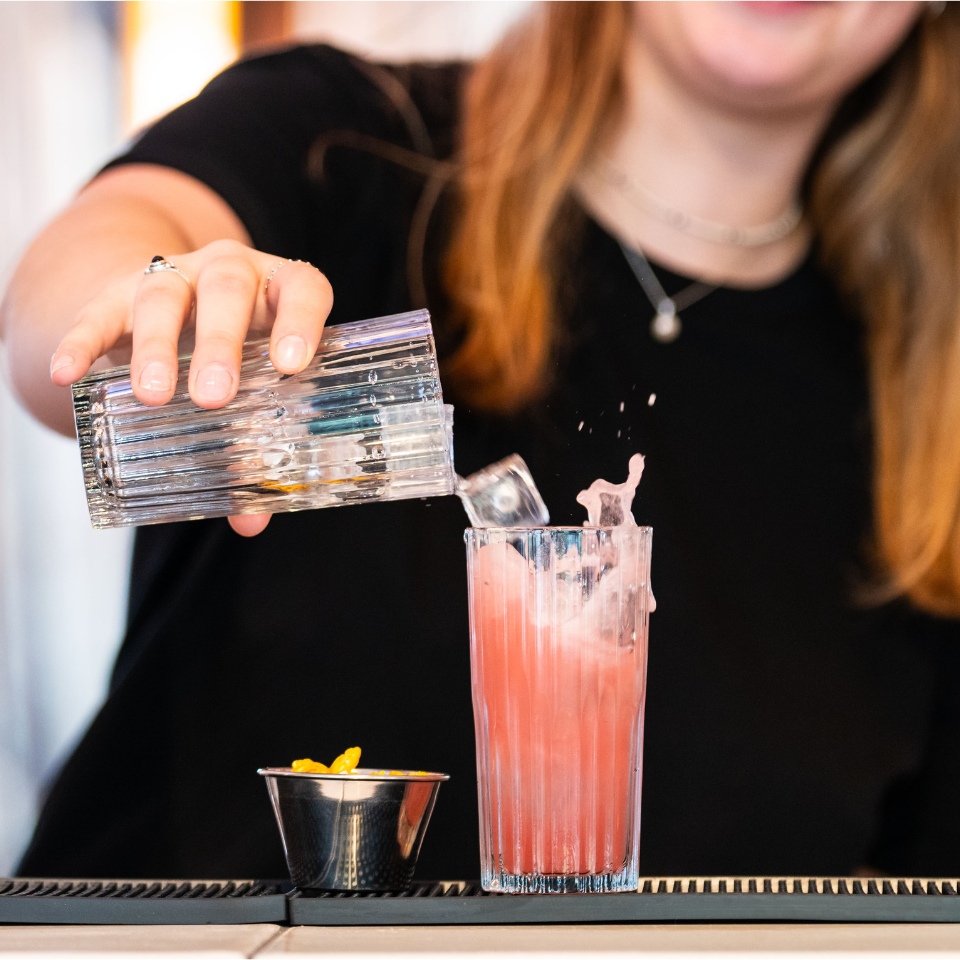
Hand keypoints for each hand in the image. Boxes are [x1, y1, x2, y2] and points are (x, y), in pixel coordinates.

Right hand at [49, 239, 333, 536]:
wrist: (175, 314)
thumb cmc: (236, 363)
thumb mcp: (253, 392)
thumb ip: (257, 449)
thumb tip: (252, 521)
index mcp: (279, 292)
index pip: (302, 290)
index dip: (301, 322)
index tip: (291, 364)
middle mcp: (229, 271)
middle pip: (226, 289)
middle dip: (220, 343)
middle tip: (214, 397)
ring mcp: (175, 276)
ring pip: (163, 294)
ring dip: (156, 346)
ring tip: (154, 397)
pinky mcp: (117, 292)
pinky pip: (97, 313)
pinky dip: (81, 342)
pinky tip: (68, 375)